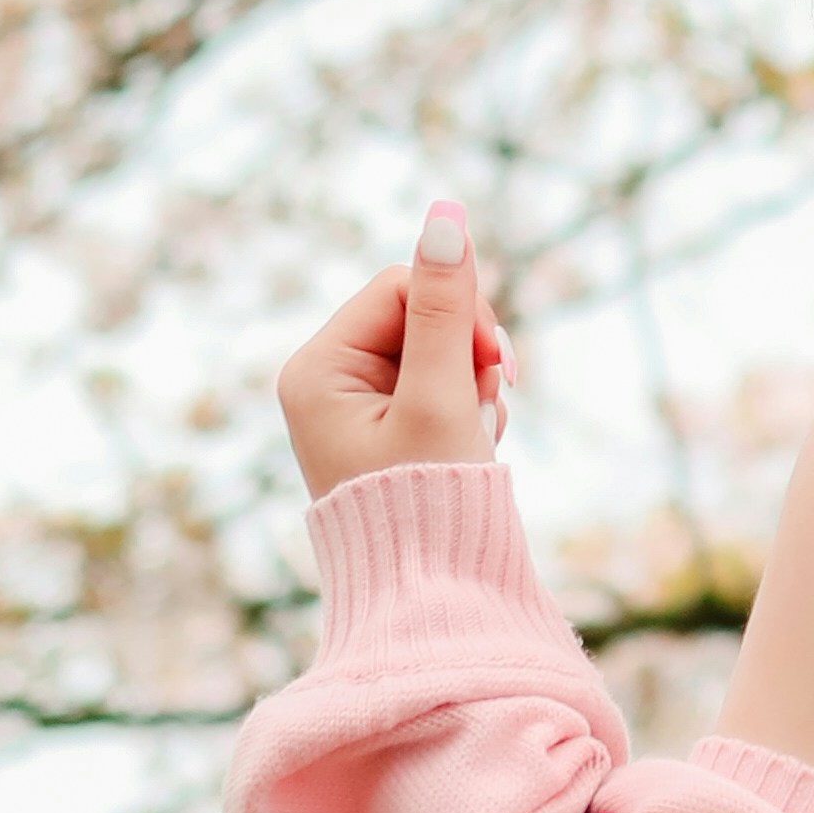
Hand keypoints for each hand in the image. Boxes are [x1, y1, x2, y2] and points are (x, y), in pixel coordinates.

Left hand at [280, 199, 509, 493]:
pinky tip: (471, 446)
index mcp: (316, 369)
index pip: (401, 287)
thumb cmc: (428, 502)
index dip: (460, 312)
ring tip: (475, 436)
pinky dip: (467, 408)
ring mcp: (355, 408)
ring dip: (473, 384)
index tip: (497, 364)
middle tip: (489, 402)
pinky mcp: (386, 430)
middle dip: (468, 354)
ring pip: (437, 351)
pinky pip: (438, 385)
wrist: (432, 597)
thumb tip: (445, 215)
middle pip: (420, 316)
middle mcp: (326, 382)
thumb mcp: (441, 395)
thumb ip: (445, 306)